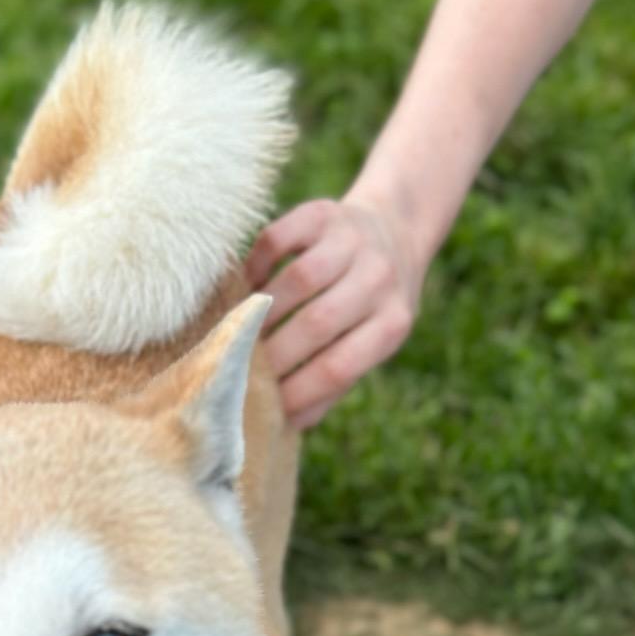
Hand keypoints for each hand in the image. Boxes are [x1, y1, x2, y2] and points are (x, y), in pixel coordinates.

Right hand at [246, 198, 422, 428]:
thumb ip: (335, 382)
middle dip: (271, 356)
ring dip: (260, 312)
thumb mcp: (371, 343)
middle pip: (317, 324)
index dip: (295, 392)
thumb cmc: (371, 305)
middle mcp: (380, 278)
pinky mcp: (325, 212)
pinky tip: (247, 287)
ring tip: (238, 335)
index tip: (263, 409)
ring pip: (298, 280)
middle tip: (239, 374)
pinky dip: (256, 264)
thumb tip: (286, 423)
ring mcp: (353, 240)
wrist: (396, 227)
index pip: (338, 367)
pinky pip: (279, 238)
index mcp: (393, 323)